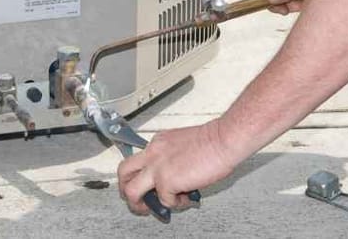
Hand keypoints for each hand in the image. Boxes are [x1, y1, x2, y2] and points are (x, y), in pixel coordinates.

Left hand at [117, 120, 236, 215]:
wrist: (223, 140)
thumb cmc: (212, 142)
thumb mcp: (181, 145)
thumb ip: (170, 159)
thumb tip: (172, 179)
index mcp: (158, 143)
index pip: (137, 160)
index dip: (141, 175)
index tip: (149, 184)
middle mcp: (153, 153)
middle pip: (123, 171)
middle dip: (125, 189)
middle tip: (137, 199)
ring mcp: (157, 167)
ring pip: (131, 191)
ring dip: (139, 204)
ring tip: (153, 207)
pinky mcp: (166, 181)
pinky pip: (164, 200)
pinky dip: (175, 204)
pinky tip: (186, 197)